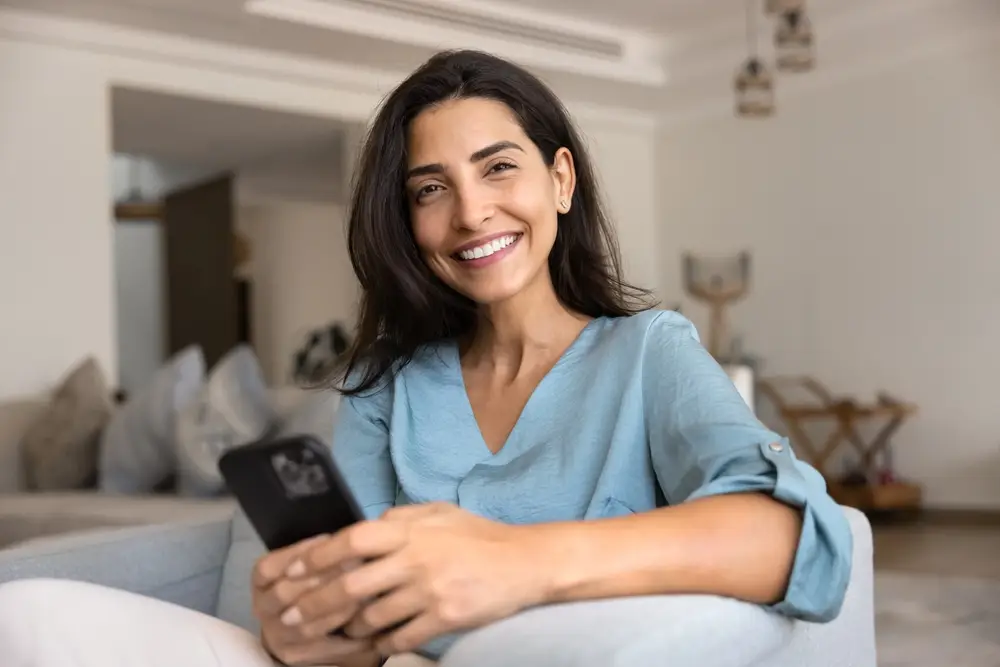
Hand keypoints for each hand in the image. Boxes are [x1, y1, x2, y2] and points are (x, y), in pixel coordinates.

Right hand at [252, 536, 379, 665]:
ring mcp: (276, 635)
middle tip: (355, 564)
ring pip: (304, 625)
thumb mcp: (306, 565)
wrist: (302, 626)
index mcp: (261, 582)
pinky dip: (345, 634)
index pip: (268, 568)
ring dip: (336, 608)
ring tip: (364, 593)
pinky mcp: (294, 655)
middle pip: (284, 594)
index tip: (332, 540)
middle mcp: (262, 609)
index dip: (298, 554)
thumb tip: (346, 539)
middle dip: (322, 577)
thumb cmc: (310, 584)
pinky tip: (364, 618)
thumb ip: (317, 555)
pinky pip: (321, 647)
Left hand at [280, 503, 545, 655]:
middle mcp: (415, 559)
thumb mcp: (440, 512)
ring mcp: (430, 591)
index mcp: (410, 530)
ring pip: (371, 616)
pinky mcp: (445, 618)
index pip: (352, 540)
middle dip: (315, 603)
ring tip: (339, 630)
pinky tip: (376, 642)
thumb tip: (369, 522)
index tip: (292, 570)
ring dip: (350, 626)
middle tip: (291, 615)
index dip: (317, 556)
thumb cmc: (481, 536)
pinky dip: (383, 642)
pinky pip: (400, 637)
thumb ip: (402, 516)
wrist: (525, 562)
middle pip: (351, 585)